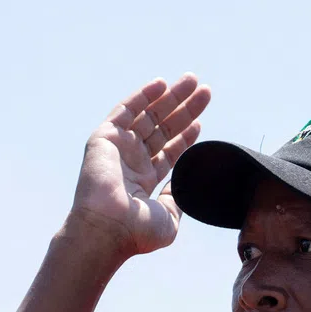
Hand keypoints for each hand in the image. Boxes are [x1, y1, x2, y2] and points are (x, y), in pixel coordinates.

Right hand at [69, 73, 210, 257]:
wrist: (108, 229)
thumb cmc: (136, 231)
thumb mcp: (170, 217)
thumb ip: (179, 198)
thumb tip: (188, 184)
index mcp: (143, 182)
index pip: (167, 153)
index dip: (184, 136)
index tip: (201, 122)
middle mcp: (130, 163)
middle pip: (162, 129)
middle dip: (184, 110)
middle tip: (205, 92)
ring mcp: (118, 149)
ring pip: (148, 115)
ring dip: (170, 97)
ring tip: (192, 80)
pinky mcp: (105, 138)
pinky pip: (125, 110)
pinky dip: (142, 96)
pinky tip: (162, 84)